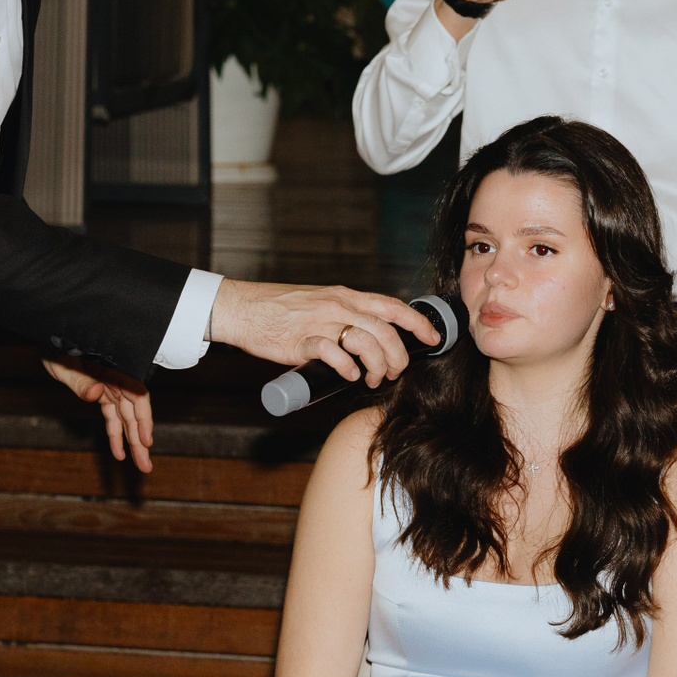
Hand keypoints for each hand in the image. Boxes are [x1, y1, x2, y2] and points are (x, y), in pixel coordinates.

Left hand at [42, 356, 153, 472]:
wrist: (50, 338)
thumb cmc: (57, 345)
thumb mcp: (64, 362)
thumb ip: (80, 380)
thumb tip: (97, 394)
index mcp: (115, 369)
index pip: (137, 395)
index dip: (144, 419)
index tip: (146, 440)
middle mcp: (117, 380)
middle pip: (135, 413)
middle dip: (141, 441)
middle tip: (146, 466)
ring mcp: (110, 388)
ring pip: (126, 419)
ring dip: (133, 443)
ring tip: (141, 464)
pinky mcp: (101, 394)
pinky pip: (112, 418)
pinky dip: (115, 435)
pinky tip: (119, 453)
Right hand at [210, 280, 439, 386]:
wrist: (244, 308)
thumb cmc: (282, 308)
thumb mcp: (322, 301)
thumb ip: (346, 314)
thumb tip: (372, 336)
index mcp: (346, 295)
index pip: (392, 306)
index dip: (417, 323)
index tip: (433, 338)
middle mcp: (338, 305)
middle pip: (385, 330)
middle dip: (398, 357)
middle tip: (394, 373)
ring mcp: (320, 322)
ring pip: (366, 342)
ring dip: (377, 367)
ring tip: (370, 380)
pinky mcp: (301, 341)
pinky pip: (334, 353)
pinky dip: (347, 368)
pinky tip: (348, 376)